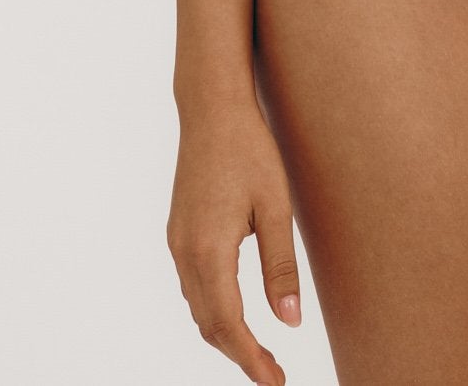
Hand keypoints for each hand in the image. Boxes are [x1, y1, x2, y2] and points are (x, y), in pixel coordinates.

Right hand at [167, 94, 303, 383]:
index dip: (251, 360)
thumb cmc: (250, 150)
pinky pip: (193, 286)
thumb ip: (281, 268)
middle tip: (273, 374)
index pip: (229, 325)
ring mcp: (177, 242)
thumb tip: (290, 322)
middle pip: (209, 324)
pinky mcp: (178, 232)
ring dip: (225, 334)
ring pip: (198, 308)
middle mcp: (185, 253)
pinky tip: (236, 311)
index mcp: (209, 251)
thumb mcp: (276, 207)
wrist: (212, 109)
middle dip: (239, 354)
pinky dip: (213, 309)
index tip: (274, 382)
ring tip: (260, 350)